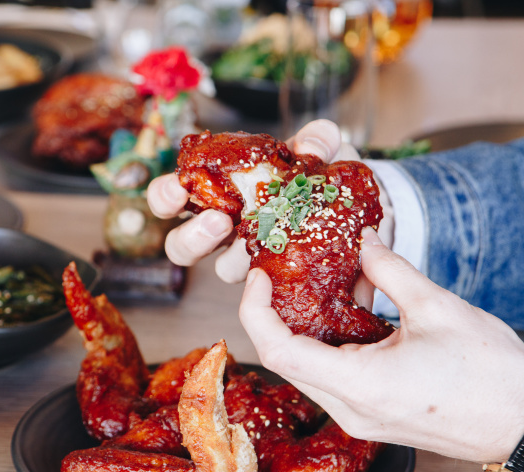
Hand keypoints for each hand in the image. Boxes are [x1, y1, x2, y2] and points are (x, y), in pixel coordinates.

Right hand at [147, 119, 386, 282]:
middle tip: (218, 222)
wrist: (357, 206)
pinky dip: (276, 267)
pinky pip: (265, 279)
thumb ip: (319, 139)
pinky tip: (292, 252)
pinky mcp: (278, 275)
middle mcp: (226, 230)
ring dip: (234, 256)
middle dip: (190, 237)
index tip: (178, 188)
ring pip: (223, 269)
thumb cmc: (325, 175)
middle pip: (181, 246)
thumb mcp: (324, 149)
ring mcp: (250, 256)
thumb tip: (310, 145)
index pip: (174, 199)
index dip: (166, 196)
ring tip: (253, 240)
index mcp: (220, 193)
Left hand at [239, 226, 523, 465]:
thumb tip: (364, 243)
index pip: (278, 351)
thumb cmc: (492, 376)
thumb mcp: (438, 309)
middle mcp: (349, 409)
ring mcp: (358, 418)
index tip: (258, 278)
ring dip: (308, 327)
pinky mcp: (371, 416)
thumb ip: (391, 271)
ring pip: (309, 369)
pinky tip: (353, 310)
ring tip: (322, 283)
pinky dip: (332, 343)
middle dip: (277, 314)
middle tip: (281, 273)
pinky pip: (333, 377)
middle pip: (287, 360)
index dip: (256, 312)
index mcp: (359, 385)